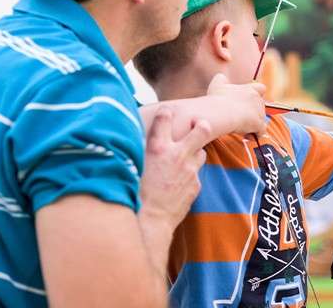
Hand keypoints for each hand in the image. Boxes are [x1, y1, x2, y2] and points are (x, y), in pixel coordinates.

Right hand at [139, 108, 210, 230]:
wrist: (149, 220)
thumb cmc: (133, 194)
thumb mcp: (131, 166)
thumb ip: (137, 152)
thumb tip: (131, 142)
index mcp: (157, 148)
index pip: (165, 119)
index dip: (166, 113)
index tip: (167, 112)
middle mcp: (177, 155)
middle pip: (201, 130)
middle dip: (201, 125)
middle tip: (198, 124)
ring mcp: (190, 171)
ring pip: (201, 152)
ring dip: (195, 152)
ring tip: (186, 157)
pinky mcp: (195, 185)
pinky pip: (196, 175)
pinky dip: (189, 175)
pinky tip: (178, 182)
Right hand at [206, 73, 266, 134]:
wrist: (221, 112)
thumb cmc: (218, 99)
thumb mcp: (217, 85)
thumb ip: (221, 79)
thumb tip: (221, 77)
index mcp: (249, 89)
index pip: (261, 88)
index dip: (257, 95)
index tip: (248, 101)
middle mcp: (257, 99)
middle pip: (260, 106)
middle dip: (252, 112)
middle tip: (240, 118)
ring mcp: (259, 112)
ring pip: (261, 119)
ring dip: (253, 124)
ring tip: (241, 129)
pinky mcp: (259, 124)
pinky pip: (261, 131)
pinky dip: (256, 134)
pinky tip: (247, 136)